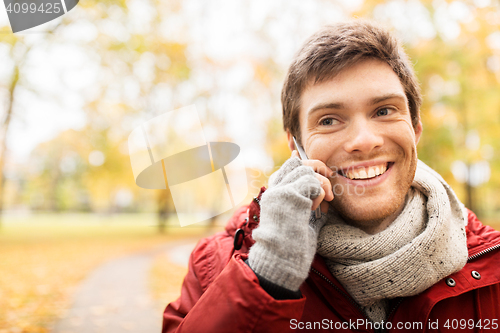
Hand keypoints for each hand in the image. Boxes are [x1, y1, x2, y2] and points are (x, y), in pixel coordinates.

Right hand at [248, 154, 329, 291]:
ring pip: (306, 170)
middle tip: (328, 190)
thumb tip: (322, 186)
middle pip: (298, 163)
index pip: (288, 166)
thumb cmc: (295, 244)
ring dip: (321, 185)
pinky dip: (320, 194)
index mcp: (275, 194)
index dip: (301, 162)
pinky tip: (317, 208)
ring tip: (323, 203)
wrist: (283, 260)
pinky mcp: (289, 195)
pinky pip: (312, 182)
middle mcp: (274, 189)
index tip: (314, 166)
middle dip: (317, 171)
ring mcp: (280, 191)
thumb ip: (309, 200)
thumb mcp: (303, 217)